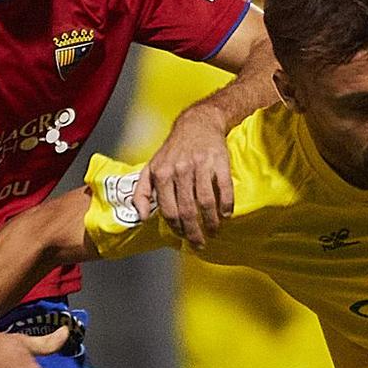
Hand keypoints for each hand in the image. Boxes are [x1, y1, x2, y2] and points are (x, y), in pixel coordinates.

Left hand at [132, 104, 232, 247]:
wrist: (197, 123)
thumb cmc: (173, 150)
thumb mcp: (151, 167)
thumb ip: (142, 192)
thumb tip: (141, 217)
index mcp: (161, 173)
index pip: (168, 210)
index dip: (176, 228)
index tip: (183, 237)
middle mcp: (180, 170)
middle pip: (187, 210)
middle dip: (194, 232)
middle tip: (199, 243)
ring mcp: (200, 166)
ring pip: (206, 203)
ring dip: (211, 222)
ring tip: (213, 231)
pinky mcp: (219, 162)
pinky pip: (224, 189)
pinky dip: (227, 206)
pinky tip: (226, 215)